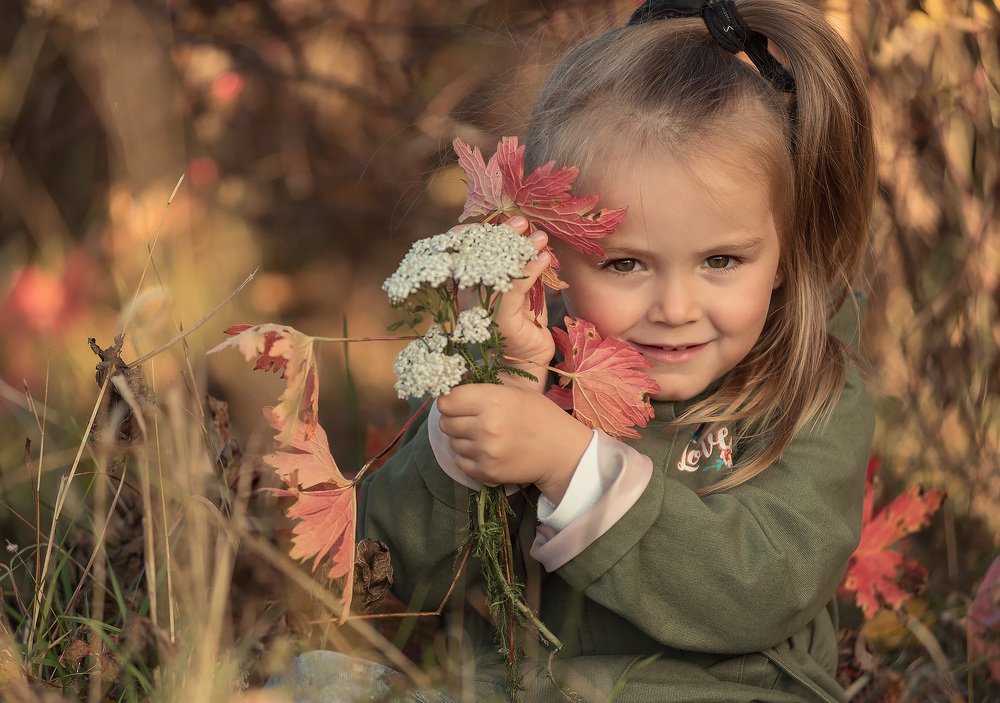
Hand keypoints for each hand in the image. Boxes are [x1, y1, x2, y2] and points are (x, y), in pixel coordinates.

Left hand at [437, 383, 591, 502]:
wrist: (561, 452)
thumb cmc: (540, 416)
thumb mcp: (515, 392)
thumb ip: (484, 391)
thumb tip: (451, 392)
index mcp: (494, 400)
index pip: (448, 401)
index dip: (449, 401)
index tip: (456, 403)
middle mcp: (486, 426)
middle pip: (446, 423)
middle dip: (453, 420)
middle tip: (468, 420)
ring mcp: (485, 452)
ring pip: (452, 443)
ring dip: (461, 439)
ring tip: (480, 436)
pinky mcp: (486, 473)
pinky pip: (460, 462)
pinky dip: (467, 457)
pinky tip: (483, 451)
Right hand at [452, 216, 554, 391]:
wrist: (526, 367)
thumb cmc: (525, 329)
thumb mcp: (524, 295)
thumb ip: (524, 271)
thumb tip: (536, 240)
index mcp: (472, 289)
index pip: (467, 255)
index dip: (476, 235)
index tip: (497, 218)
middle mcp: (471, 298)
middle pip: (478, 257)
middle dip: (500, 235)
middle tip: (521, 221)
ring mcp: (483, 309)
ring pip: (497, 270)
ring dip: (520, 249)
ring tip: (540, 236)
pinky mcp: (499, 320)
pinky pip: (514, 289)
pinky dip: (530, 271)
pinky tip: (544, 258)